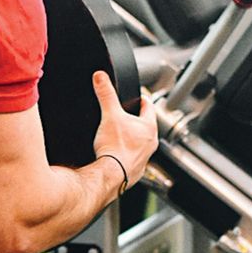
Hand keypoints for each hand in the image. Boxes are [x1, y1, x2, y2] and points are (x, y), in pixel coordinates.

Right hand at [91, 71, 157, 187]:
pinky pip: (133, 158)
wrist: (110, 175)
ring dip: (133, 138)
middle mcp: (151, 143)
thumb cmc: (115, 148)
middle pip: (145, 126)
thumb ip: (105, 94)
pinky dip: (126, 154)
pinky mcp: (135, 171)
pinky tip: (116, 153)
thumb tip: (101, 77)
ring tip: (120, 134)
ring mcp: (145, 158)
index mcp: (148, 127)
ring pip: (141, 144)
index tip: (137, 97)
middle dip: (136, 120)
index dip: (141, 99)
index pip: (148, 107)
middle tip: (126, 114)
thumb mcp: (109, 114)